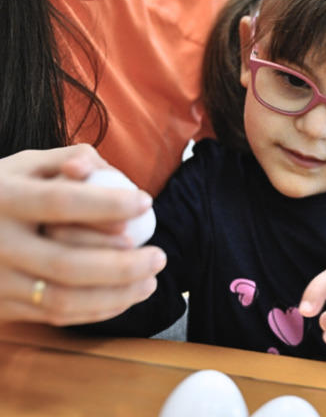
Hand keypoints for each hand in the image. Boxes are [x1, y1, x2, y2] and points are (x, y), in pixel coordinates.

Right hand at [0, 145, 165, 324]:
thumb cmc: (5, 191)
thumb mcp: (27, 165)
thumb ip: (70, 159)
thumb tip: (101, 171)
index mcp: (3, 198)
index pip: (59, 201)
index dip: (106, 203)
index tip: (147, 201)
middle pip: (66, 263)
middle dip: (123, 265)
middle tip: (160, 257)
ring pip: (63, 299)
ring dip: (116, 294)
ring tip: (151, 280)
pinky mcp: (1, 307)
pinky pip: (55, 315)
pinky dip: (98, 310)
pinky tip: (127, 296)